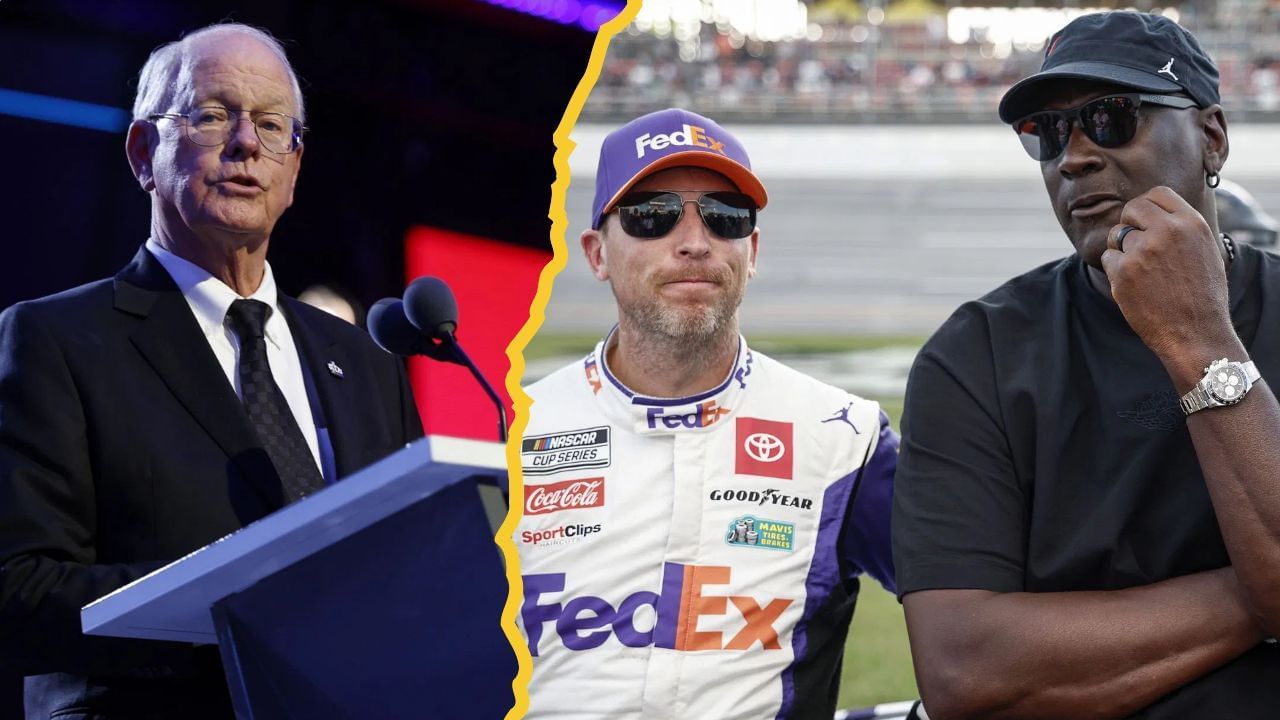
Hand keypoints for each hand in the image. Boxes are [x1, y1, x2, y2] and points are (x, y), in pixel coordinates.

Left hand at [1100, 186, 1240, 376]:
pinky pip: (1107, 258)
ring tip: (1141, 271)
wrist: (1196, 333)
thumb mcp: (1206, 251)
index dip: (1148, 206)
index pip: (1158, 193)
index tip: (1145, 220)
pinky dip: (1115, 270)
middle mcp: (1167, 232)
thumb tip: (1158, 211)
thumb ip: (1183, 228)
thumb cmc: (1202, 295)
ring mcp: (1142, 251)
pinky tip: (1133, 285)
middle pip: (1132, 208)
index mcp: (1191, 223)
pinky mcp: (1122, 272)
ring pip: (1116, 235)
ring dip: (1121, 249)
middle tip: (1136, 245)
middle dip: (1129, 223)